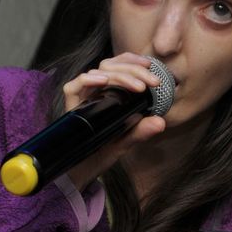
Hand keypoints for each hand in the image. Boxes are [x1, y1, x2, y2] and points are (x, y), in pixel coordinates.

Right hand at [61, 52, 166, 191]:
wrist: (85, 170)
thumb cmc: (104, 151)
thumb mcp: (127, 140)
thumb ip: (142, 131)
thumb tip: (161, 122)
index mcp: (108, 92)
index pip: (118, 66)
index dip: (132, 61)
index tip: (150, 66)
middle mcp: (95, 91)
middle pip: (111, 66)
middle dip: (134, 70)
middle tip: (152, 82)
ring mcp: (82, 97)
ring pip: (99, 72)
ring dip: (121, 75)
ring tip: (138, 87)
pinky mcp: (70, 105)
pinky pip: (74, 86)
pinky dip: (89, 80)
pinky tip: (103, 82)